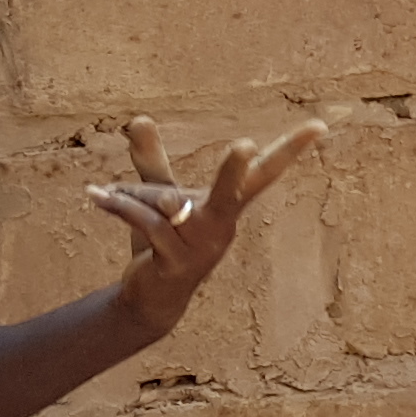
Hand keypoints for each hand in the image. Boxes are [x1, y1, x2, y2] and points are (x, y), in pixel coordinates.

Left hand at [86, 116, 324, 337]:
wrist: (151, 298)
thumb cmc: (164, 243)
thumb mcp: (158, 196)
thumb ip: (151, 160)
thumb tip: (139, 118)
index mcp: (227, 207)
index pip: (264, 173)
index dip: (291, 149)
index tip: (320, 125)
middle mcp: (221, 225)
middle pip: (232, 191)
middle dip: (234, 169)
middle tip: (244, 145)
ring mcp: (200, 246)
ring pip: (167, 202)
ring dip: (132, 196)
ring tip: (104, 192)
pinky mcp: (174, 262)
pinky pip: (146, 222)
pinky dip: (118, 206)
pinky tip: (95, 195)